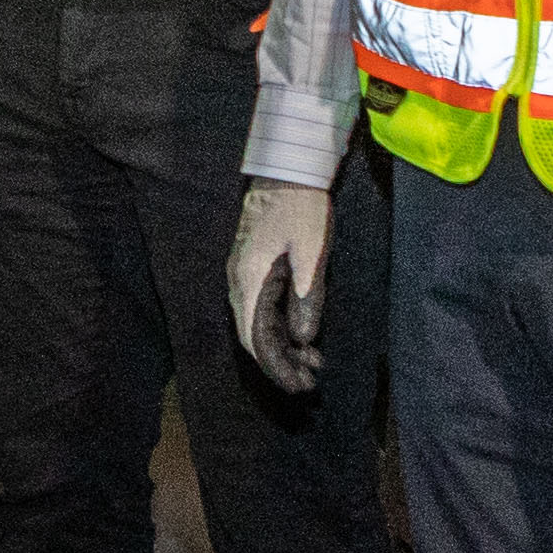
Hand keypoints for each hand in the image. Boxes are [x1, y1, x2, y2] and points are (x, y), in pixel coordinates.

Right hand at [231, 177, 335, 393]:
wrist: (286, 167)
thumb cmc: (301, 205)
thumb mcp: (312, 251)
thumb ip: (308, 296)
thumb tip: (303, 338)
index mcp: (249, 279)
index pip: (255, 338)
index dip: (276, 367)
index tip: (299, 386)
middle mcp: (239, 281)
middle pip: (252, 336)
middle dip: (280, 362)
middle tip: (311, 380)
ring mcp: (243, 273)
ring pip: (256, 323)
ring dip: (281, 346)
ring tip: (313, 361)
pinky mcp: (253, 267)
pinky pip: (260, 307)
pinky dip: (279, 327)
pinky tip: (301, 334)